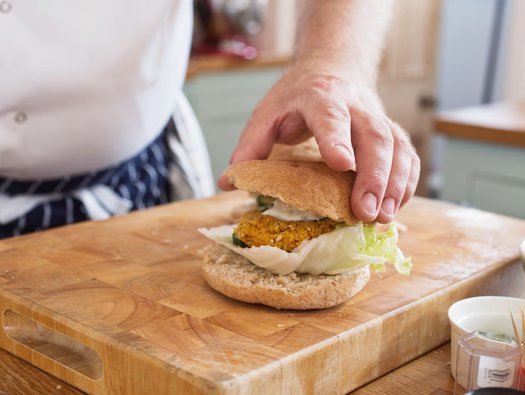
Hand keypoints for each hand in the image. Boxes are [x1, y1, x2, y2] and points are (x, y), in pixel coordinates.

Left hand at [218, 66, 419, 223]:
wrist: (334, 69)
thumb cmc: (298, 96)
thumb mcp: (267, 112)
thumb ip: (250, 144)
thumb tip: (228, 182)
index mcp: (319, 97)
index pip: (330, 116)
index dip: (336, 139)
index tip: (341, 165)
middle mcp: (355, 106)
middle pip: (374, 136)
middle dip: (373, 176)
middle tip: (366, 212)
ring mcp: (378, 117)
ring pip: (397, 147)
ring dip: (394, 184)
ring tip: (382, 217)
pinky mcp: (391, 131)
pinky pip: (407, 155)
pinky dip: (406, 182)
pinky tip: (395, 205)